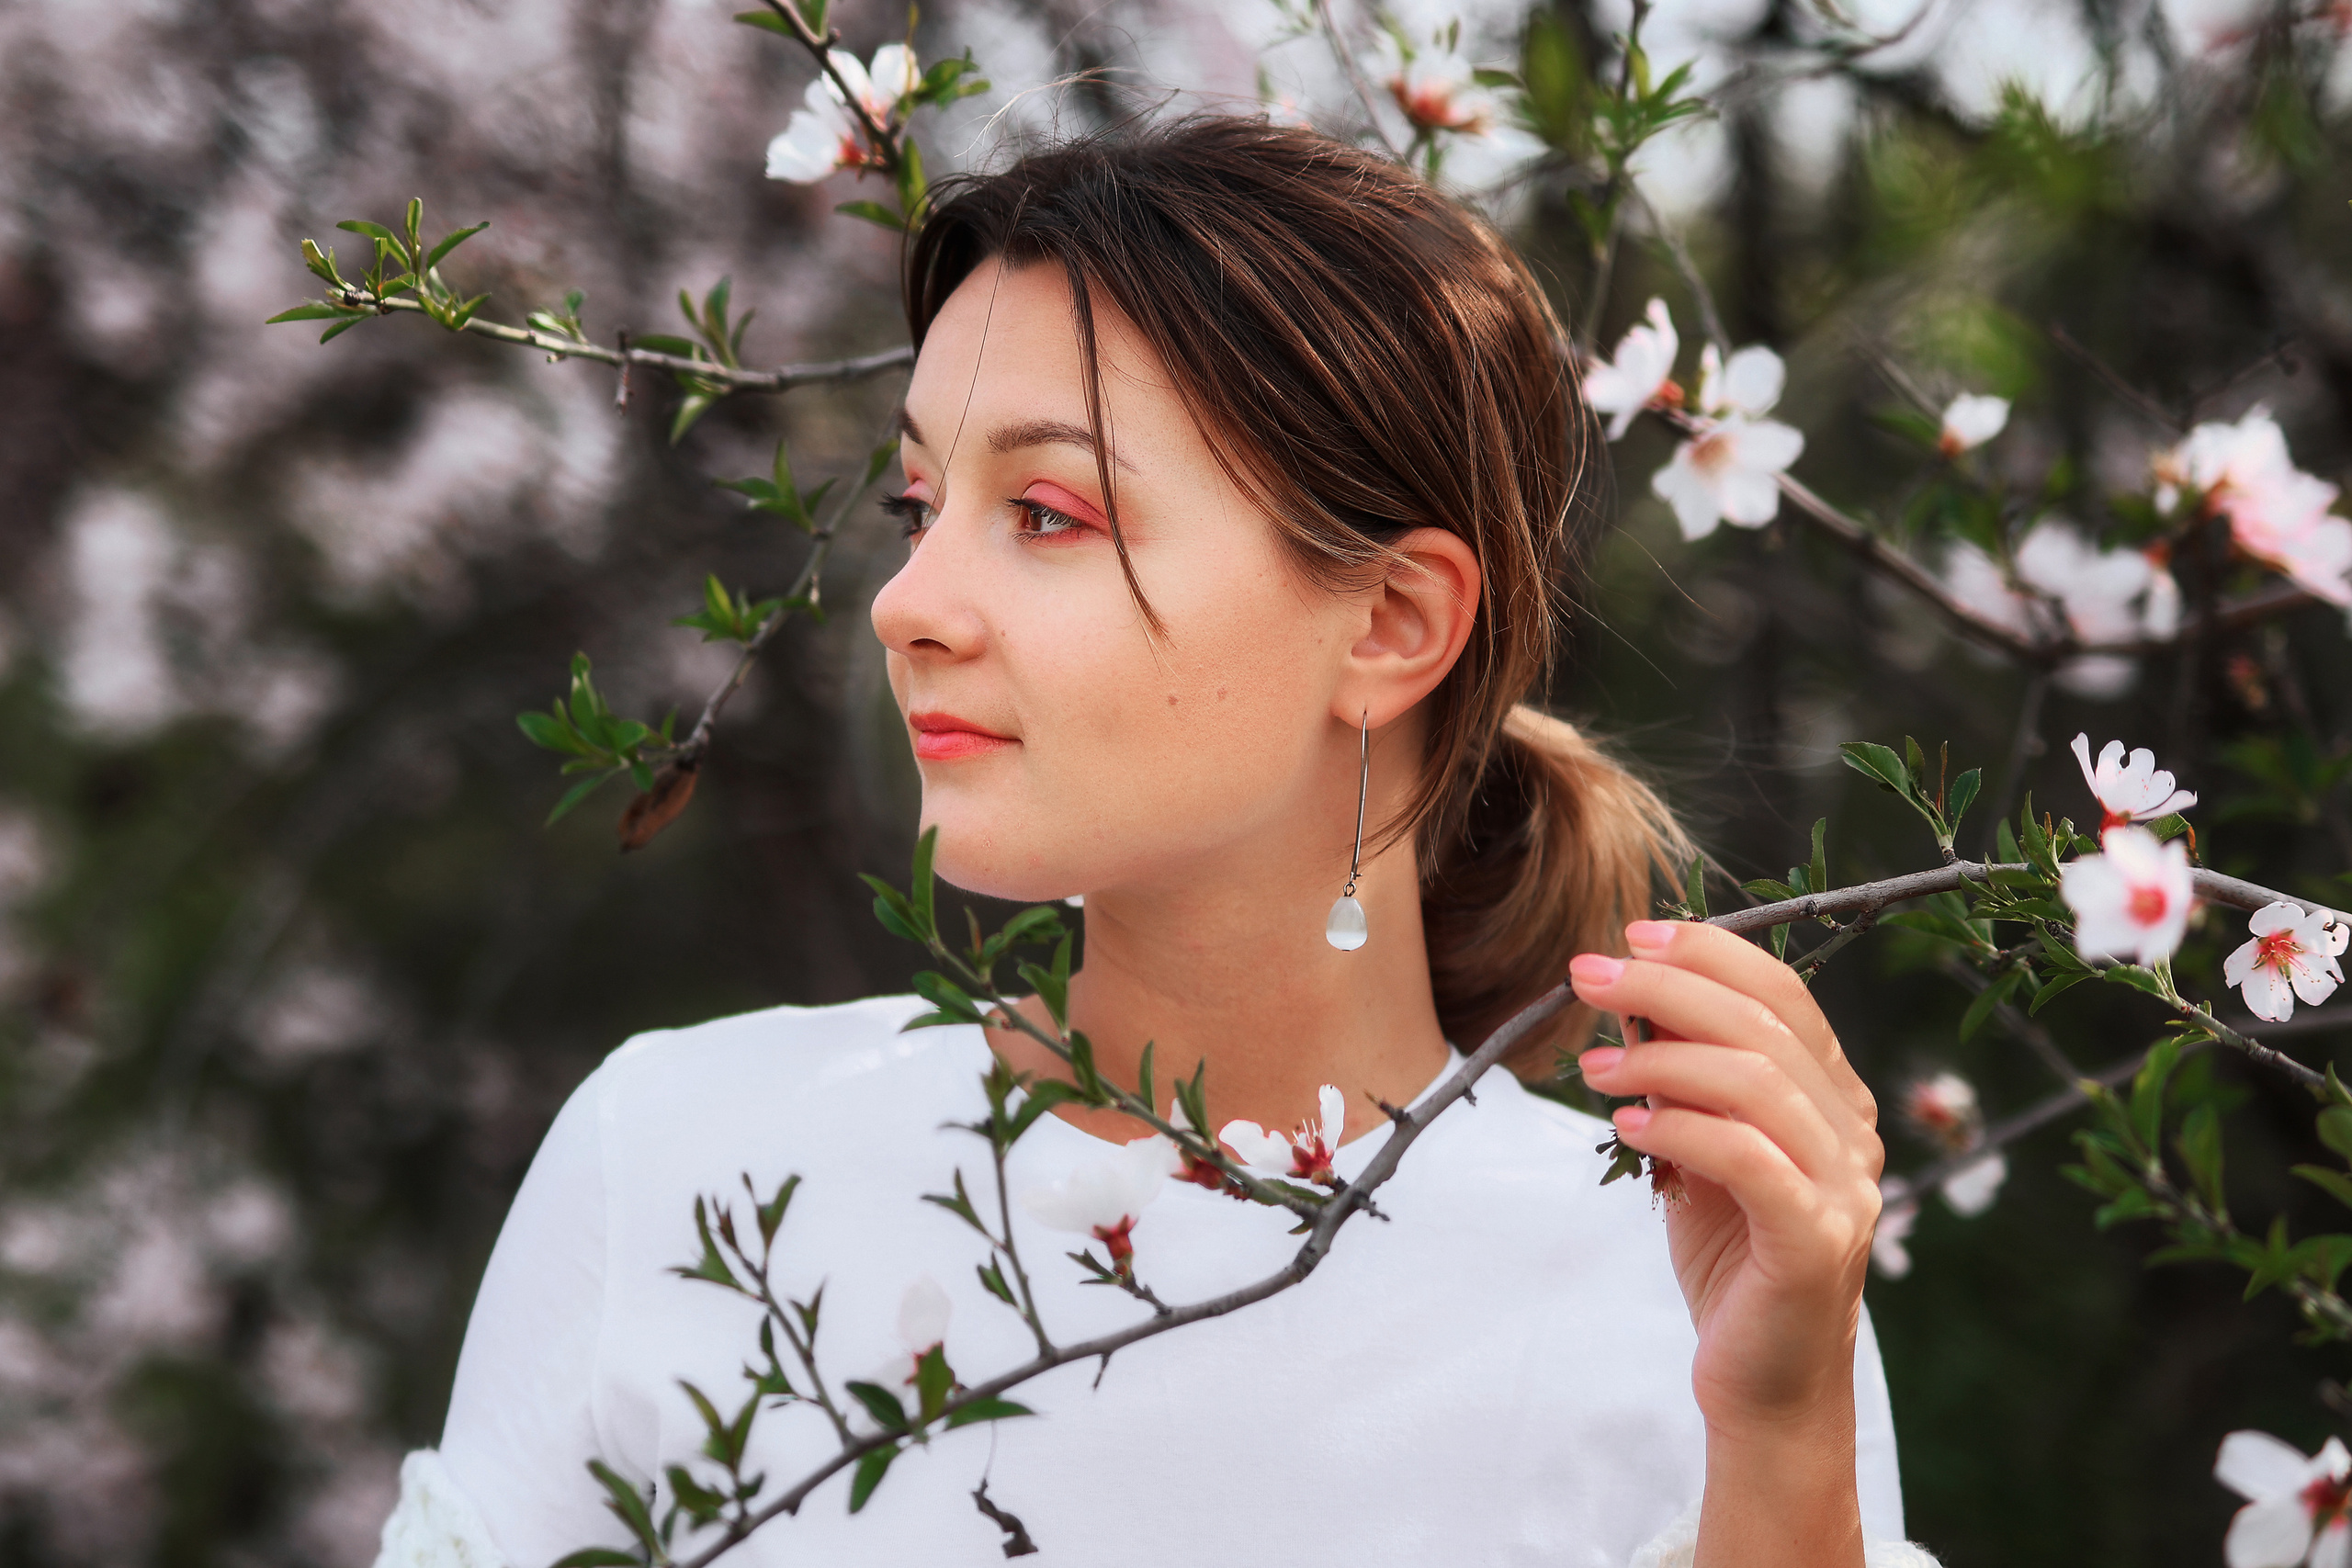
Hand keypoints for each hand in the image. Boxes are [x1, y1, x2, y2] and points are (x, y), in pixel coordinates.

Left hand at [1569, 920, 1880, 1566]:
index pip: (1783, 996)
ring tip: (1592, 1068)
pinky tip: (1626, 1127)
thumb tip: (1626, 1000)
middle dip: (1668, 988)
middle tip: (1587, 977)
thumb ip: (1677, 1081)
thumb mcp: (1694, 1151)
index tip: (1631, 935)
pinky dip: (1682, 1129)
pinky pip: (1750, 1159)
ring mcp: (1844, 1188)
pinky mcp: (1815, 1242)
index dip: (1709, 954)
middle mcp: (1853, 1134)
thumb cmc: (1729, 1261)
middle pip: (1766, 1026)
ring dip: (1663, 1058)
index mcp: (1834, 1099)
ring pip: (1759, 1083)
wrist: (1762, 1385)